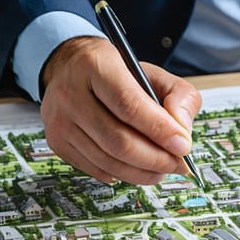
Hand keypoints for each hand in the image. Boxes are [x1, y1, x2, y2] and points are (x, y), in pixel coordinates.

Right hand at [39, 36, 201, 183]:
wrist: (72, 69)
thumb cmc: (118, 73)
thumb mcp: (154, 73)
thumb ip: (180, 96)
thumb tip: (182, 131)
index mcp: (96, 65)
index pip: (129, 105)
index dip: (159, 130)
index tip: (183, 147)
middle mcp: (70, 92)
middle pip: (118, 140)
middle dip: (156, 159)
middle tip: (177, 164)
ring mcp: (60, 120)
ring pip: (108, 161)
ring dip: (142, 172)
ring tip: (163, 169)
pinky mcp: (56, 142)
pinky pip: (96, 169)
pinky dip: (123, 175)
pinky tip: (138, 168)